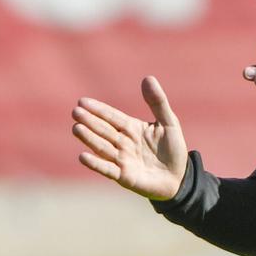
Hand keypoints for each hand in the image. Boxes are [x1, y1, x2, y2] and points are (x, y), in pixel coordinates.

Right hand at [72, 76, 187, 199]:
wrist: (180, 178)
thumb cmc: (173, 149)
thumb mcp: (169, 122)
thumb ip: (158, 102)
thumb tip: (147, 78)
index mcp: (131, 128)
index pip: (112, 117)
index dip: (98, 109)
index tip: (82, 101)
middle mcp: (123, 143)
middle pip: (104, 130)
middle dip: (90, 121)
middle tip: (76, 112)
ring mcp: (122, 160)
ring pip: (102, 147)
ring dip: (89, 139)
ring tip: (76, 128)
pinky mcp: (124, 177)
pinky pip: (108, 170)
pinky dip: (96, 164)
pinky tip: (83, 156)